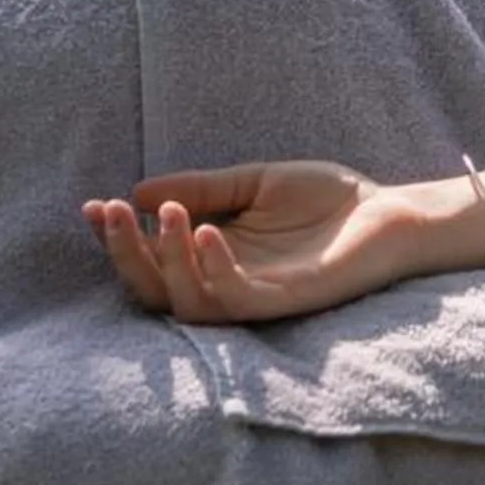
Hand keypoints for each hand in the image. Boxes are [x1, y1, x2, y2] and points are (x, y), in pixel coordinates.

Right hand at [83, 161, 440, 322]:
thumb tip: (139, 192)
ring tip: (163, 215)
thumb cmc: (329, 200)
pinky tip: (206, 232)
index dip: (117, 238)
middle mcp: (224, 281)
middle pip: (154, 288)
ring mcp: (253, 296)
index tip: (93, 205)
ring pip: (187, 300)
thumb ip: (203, 188)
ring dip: (166, 260)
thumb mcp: (253, 182)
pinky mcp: (284, 301)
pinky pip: (236, 298)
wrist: (392, 211)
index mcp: (213, 255)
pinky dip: (214, 268)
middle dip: (124, 253)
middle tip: (110, 212)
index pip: (151, 258)